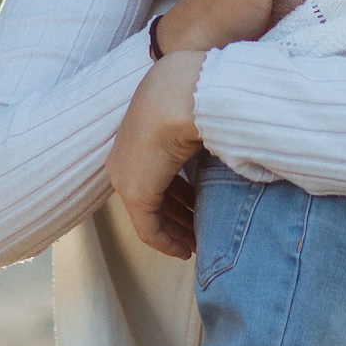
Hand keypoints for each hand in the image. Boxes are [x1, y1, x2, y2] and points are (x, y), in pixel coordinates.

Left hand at [106, 49, 207, 258]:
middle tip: (199, 232)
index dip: (178, 195)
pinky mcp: (135, 194)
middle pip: (153, 196)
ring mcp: (126, 178)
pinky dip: (168, 242)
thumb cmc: (194, 98)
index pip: (155, 174)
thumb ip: (198, 138)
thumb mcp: (193, 119)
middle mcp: (124, 160)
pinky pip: (149, 229)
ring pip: (150, 216)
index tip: (197, 209)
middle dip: (177, 216)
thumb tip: (221, 147)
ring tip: (196, 243)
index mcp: (137, 137)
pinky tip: (185, 250)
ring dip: (175, 231)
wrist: (181, 94)